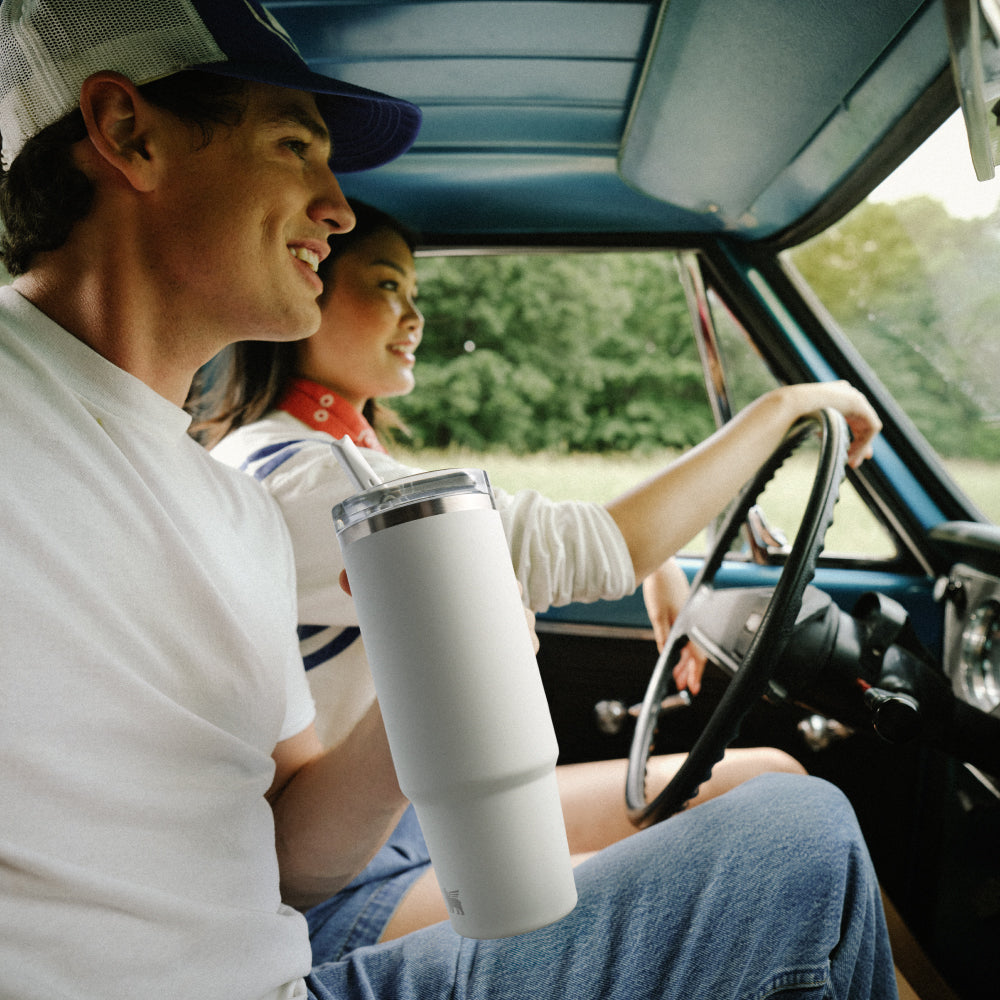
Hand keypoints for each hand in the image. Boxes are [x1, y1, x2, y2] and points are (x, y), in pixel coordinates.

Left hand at [642, 559, 707, 694]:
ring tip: (679, 674)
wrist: (661, 565)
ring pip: (691, 644)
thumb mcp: (657, 615)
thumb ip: (663, 637)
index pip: (696, 654)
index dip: (694, 673)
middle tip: (684, 684)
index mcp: (689, 623)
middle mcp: (693, 621)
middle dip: (689, 670)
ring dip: (685, 660)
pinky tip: (677, 653)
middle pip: (695, 652)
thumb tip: (665, 655)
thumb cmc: (659, 585)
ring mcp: (689, 616)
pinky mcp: (685, 611)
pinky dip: (684, 646)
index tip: (692, 687)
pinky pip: (688, 635)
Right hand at [787, 380, 880, 468]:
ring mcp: (853, 397)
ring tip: (850, 462)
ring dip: (860, 447)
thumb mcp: (801, 424)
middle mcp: (844, 393)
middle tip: (852, 462)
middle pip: (860, 421)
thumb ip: (814, 430)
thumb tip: (808, 443)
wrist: (790, 405)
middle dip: (859, 443)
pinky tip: (852, 455)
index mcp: (831, 394)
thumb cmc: (787, 415)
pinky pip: (871, 427)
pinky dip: (864, 444)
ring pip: (866, 426)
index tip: (844, 454)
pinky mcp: (861, 405)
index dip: (849, 436)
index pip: (848, 416)